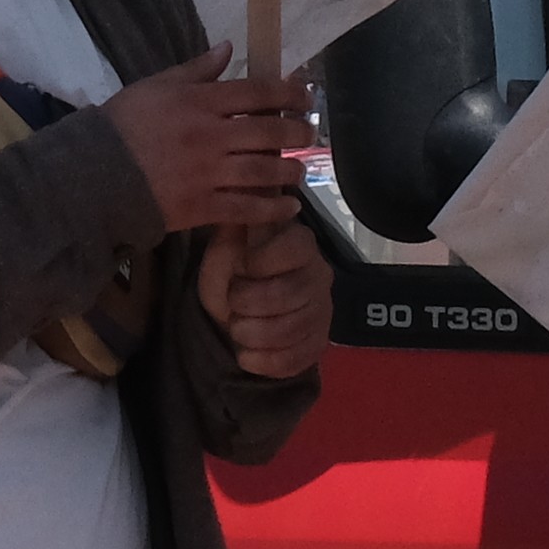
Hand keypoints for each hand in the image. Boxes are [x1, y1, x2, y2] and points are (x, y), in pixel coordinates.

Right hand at [108, 50, 315, 232]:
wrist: (93, 175)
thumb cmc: (123, 125)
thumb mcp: (156, 86)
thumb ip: (196, 69)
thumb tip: (228, 48)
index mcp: (200, 102)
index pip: (257, 94)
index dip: (289, 94)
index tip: (305, 98)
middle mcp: (212, 136)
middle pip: (269, 133)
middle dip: (297, 133)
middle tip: (309, 135)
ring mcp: (209, 173)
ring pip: (264, 171)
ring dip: (290, 171)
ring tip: (300, 171)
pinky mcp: (202, 206)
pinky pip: (246, 208)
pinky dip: (272, 209)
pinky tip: (288, 207)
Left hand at [203, 213, 329, 381]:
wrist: (240, 310)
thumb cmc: (233, 271)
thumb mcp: (226, 245)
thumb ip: (236, 223)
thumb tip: (249, 186)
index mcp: (301, 243)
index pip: (295, 248)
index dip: (260, 262)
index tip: (241, 268)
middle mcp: (319, 275)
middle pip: (288, 294)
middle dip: (247, 304)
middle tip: (232, 305)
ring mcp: (323, 310)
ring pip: (292, 330)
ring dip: (252, 335)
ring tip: (237, 329)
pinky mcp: (318, 342)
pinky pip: (297, 359)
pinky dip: (264, 362)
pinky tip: (247, 355)